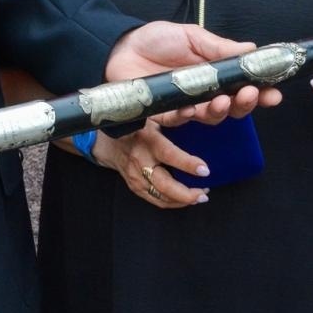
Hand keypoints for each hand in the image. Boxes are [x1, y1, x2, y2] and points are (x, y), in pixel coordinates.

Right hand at [96, 123, 210, 209]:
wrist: (107, 141)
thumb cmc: (135, 125)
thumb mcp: (152, 115)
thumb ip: (173, 116)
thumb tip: (192, 109)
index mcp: (147, 141)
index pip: (169, 155)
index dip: (187, 164)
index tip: (205, 170)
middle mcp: (140, 161)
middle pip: (164, 184)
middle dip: (187, 193)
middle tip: (204, 193)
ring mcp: (136, 177)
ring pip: (161, 196)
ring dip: (183, 200)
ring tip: (200, 196)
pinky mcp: (135, 187)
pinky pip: (155, 200)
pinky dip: (172, 203)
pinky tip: (185, 199)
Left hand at [106, 21, 280, 123]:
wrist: (119, 47)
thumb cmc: (155, 40)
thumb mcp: (191, 36)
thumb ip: (219, 47)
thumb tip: (252, 49)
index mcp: (214, 73)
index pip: (242, 86)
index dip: (261, 92)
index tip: (274, 93)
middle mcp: (204, 93)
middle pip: (233, 107)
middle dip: (247, 104)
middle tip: (252, 95)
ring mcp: (186, 105)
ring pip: (212, 117)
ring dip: (223, 111)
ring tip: (225, 100)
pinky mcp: (165, 114)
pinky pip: (182, 120)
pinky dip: (191, 115)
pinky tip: (195, 107)